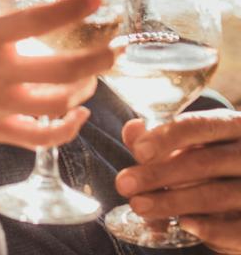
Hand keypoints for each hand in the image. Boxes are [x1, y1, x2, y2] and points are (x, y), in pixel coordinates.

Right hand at [0, 0, 112, 149]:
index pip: (38, 19)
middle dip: (99, 58)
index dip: (71, 7)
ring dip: (84, 89)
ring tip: (92, 76)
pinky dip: (67, 129)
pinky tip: (79, 113)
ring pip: (57, 103)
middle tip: (117, 48)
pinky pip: (40, 137)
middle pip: (63, 69)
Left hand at [116, 109, 240, 253]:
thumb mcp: (193, 141)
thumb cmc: (214, 156)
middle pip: (203, 163)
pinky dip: (209, 228)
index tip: (138, 152)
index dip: (167, 138)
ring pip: (215, 194)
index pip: (198, 126)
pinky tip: (183, 224)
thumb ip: (160, 136)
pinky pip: (237, 228)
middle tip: (124, 184)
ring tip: (139, 205)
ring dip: (172, 202)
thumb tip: (132, 131)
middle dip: (158, 175)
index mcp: (231, 125)